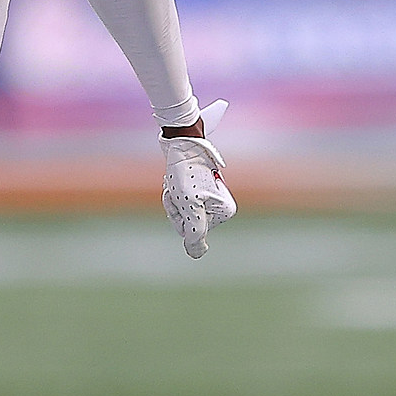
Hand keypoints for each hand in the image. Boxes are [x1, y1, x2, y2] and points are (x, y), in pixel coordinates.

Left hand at [162, 98, 234, 258]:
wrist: (182, 141)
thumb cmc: (186, 171)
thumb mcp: (189, 204)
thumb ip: (195, 231)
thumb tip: (197, 254)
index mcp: (224, 211)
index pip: (191, 231)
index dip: (179, 216)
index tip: (183, 196)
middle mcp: (220, 206)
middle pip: (187, 221)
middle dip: (175, 206)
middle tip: (177, 186)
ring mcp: (209, 197)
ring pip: (181, 211)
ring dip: (172, 197)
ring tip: (175, 181)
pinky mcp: (199, 189)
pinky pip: (180, 201)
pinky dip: (173, 191)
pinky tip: (174, 179)